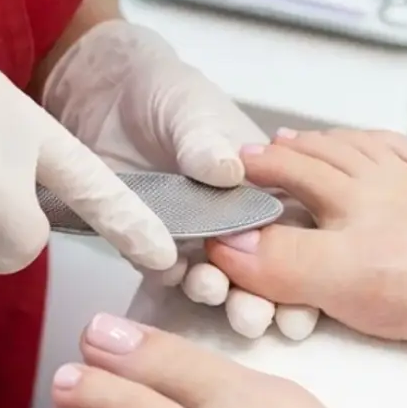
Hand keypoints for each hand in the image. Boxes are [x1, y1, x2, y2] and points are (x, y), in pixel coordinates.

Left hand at [41, 20, 320, 338]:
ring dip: (217, 291)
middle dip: (260, 297)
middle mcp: (233, 221)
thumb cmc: (165, 93)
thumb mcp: (193, 111)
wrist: (103, 92)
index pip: (293, 233)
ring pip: (213, 275)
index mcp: (263, 188)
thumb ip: (207, 144)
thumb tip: (229, 170)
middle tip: (257, 315)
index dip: (303, 266)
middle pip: (258, 268)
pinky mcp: (147, 242)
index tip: (302, 300)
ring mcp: (191, 235)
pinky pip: (161, 268)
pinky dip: (170, 275)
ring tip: (216, 292)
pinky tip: (175, 275)